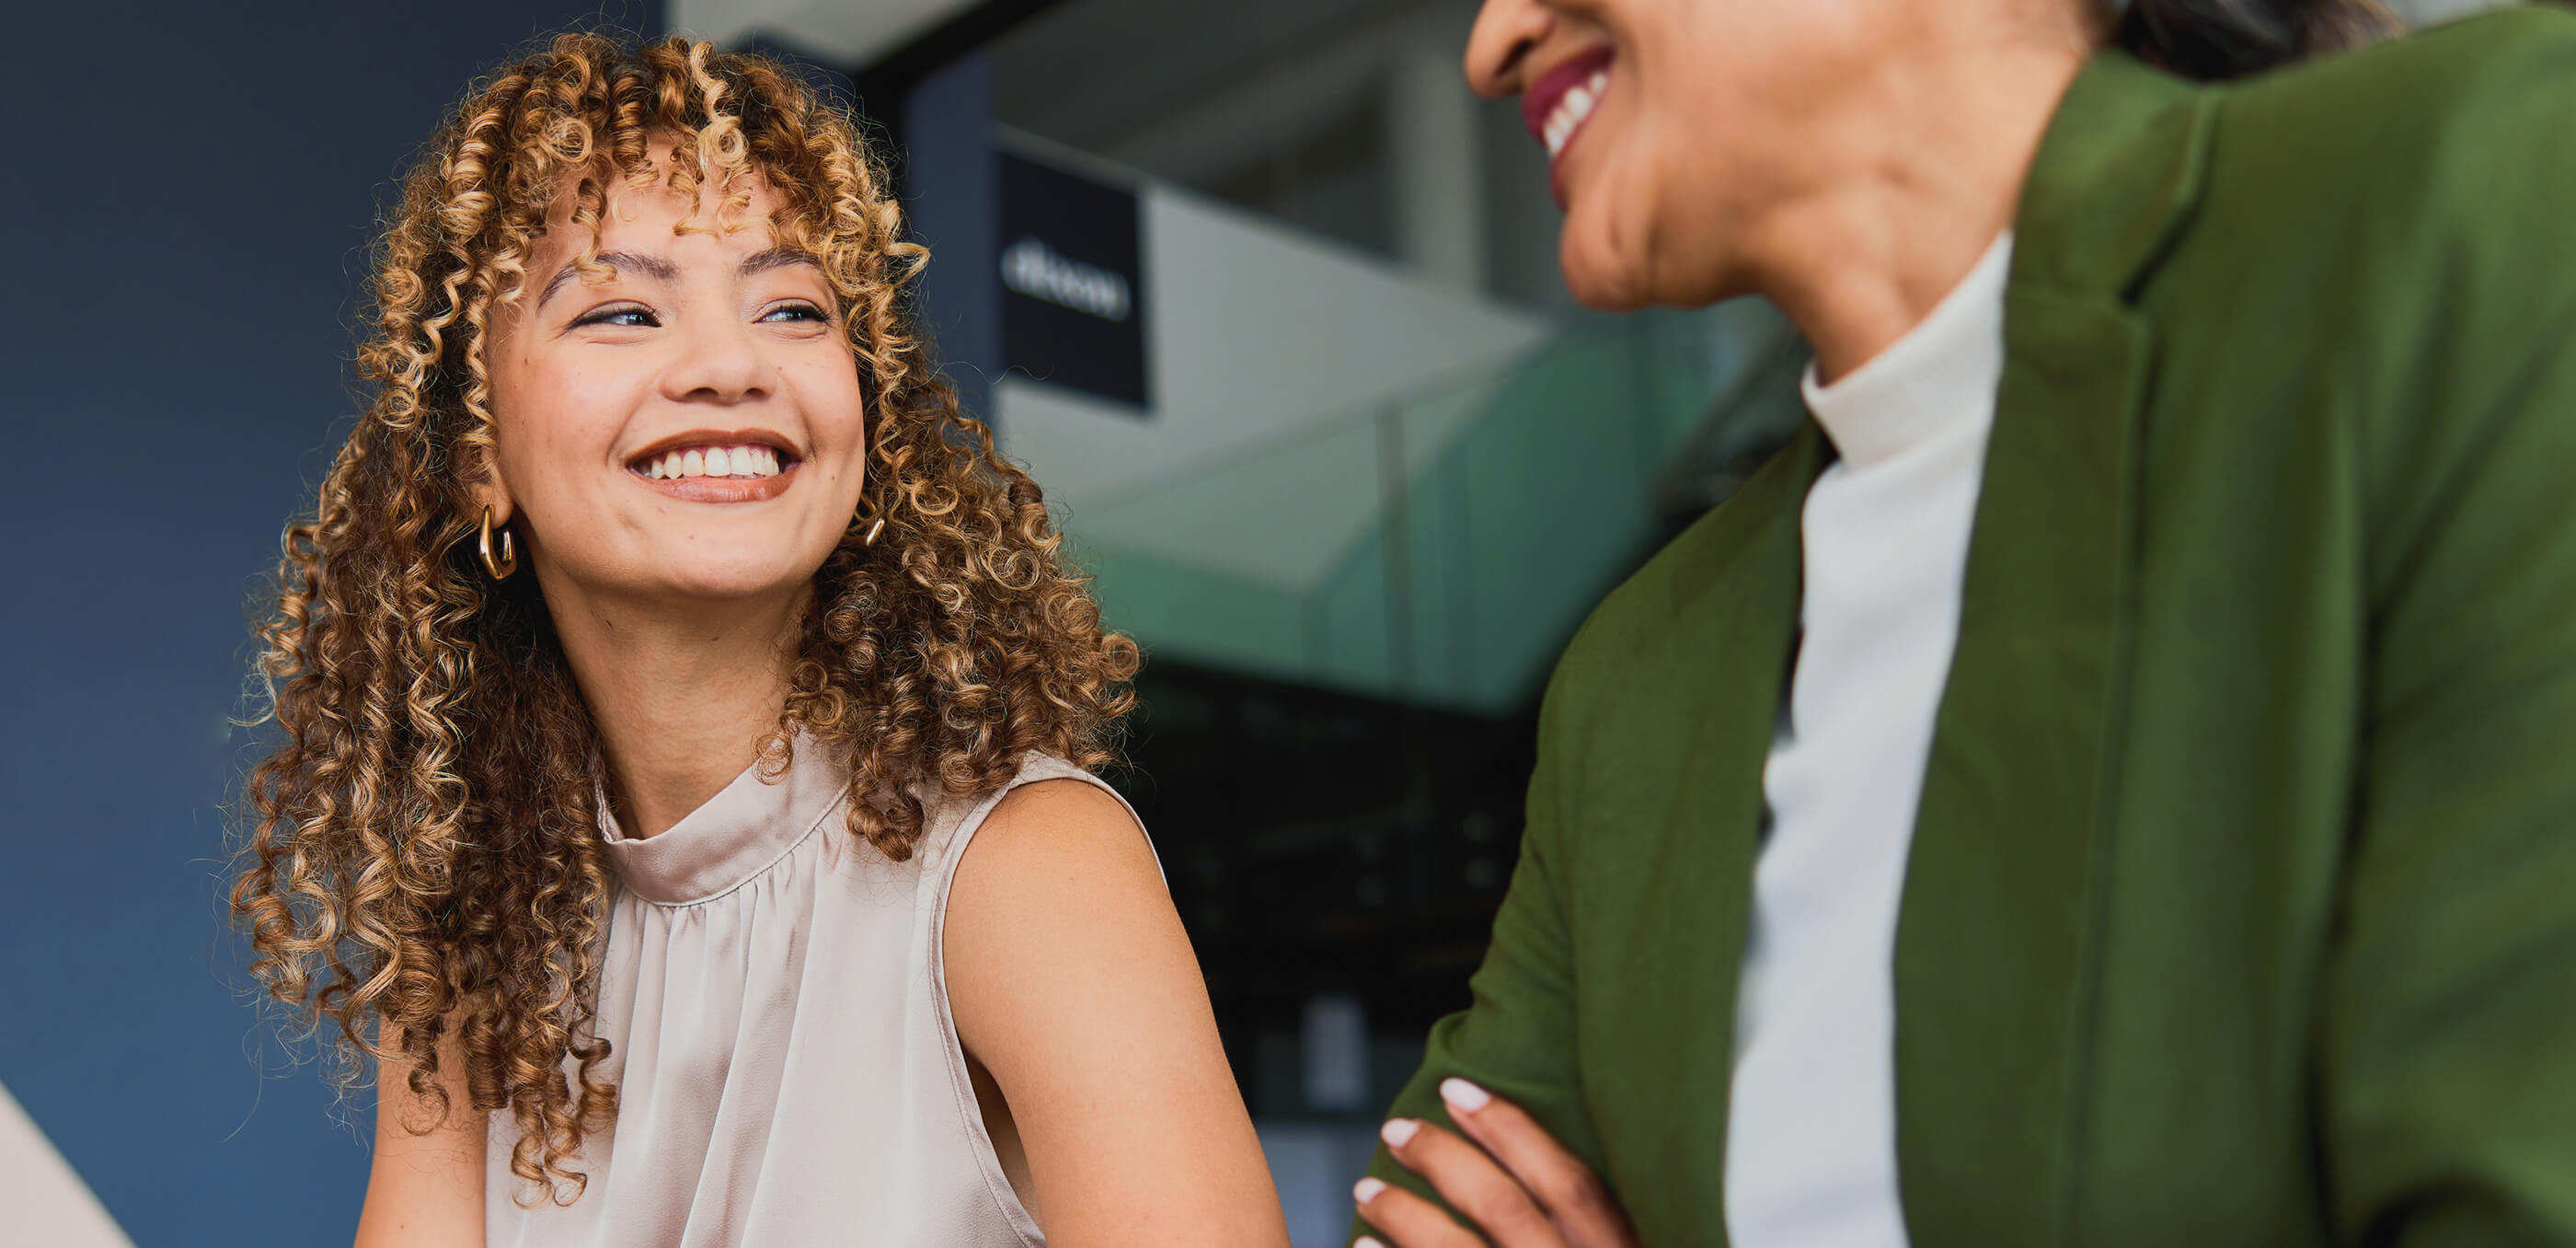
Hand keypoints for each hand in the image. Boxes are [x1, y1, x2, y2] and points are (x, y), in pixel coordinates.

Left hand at [1352, 1078, 1638, 1247]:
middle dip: (1442, 1161)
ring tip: (1366, 1192)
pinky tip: (1364, 1246)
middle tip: (1396, 1129)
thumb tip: (1534, 1156)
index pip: (1569, 1183)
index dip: (1511, 1130)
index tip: (1458, 1089)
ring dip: (1403, 1216)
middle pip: (1502, 1208)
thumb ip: (1593, 1220)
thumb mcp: (1628, 1244)